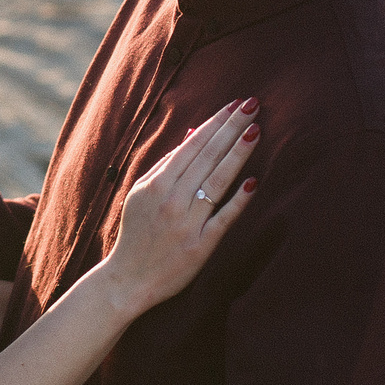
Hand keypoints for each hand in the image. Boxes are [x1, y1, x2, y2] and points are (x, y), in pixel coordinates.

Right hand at [96, 100, 259, 317]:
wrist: (128, 279)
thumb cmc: (136, 232)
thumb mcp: (141, 193)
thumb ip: (166, 164)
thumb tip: (193, 135)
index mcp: (156, 184)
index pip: (192, 146)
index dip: (215, 123)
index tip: (235, 105)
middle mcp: (172, 200)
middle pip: (207, 157)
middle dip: (231, 128)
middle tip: (252, 106)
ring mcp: (188, 223)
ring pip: (217, 182)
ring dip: (238, 154)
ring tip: (256, 130)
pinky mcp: (200, 246)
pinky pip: (223, 219)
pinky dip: (238, 200)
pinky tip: (254, 181)